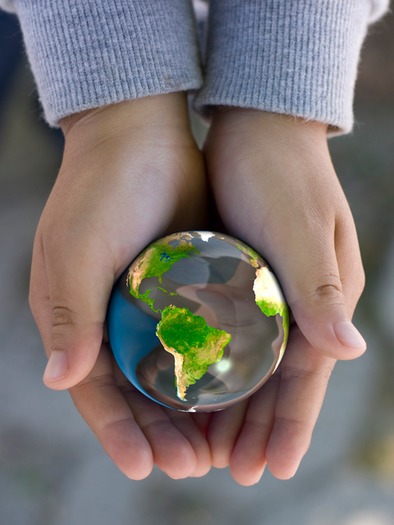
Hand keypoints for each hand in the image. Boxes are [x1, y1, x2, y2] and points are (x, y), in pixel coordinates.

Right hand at [29, 94, 211, 479]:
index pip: (93, 389)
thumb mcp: (79, 248)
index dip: (116, 431)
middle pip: (131, 392)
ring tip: (212, 446)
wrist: (143, 135)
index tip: (144, 467)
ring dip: (184, 412)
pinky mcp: (177, 288)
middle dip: (156, 432)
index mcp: (73, 315)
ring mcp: (143, 305)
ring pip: (163, 374)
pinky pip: (190, 341)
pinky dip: (204, 372)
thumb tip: (60, 380)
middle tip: (191, 465)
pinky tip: (228, 395)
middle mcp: (106, 318)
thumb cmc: (104, 188)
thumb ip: (71, 312)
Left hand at [203, 109, 366, 484]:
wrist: (256, 125)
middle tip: (230, 469)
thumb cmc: (278, 170)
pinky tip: (195, 387)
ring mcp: (271, 290)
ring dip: (234, 407)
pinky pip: (232, 337)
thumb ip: (318, 286)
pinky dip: (218, 368)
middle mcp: (299, 300)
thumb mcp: (297, 225)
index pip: (306, 377)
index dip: (289, 426)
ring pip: (253, 366)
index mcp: (322, 295)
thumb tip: (349, 350)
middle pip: (278, 381)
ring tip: (209, 445)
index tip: (268, 469)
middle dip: (257, 428)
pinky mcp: (243, 277)